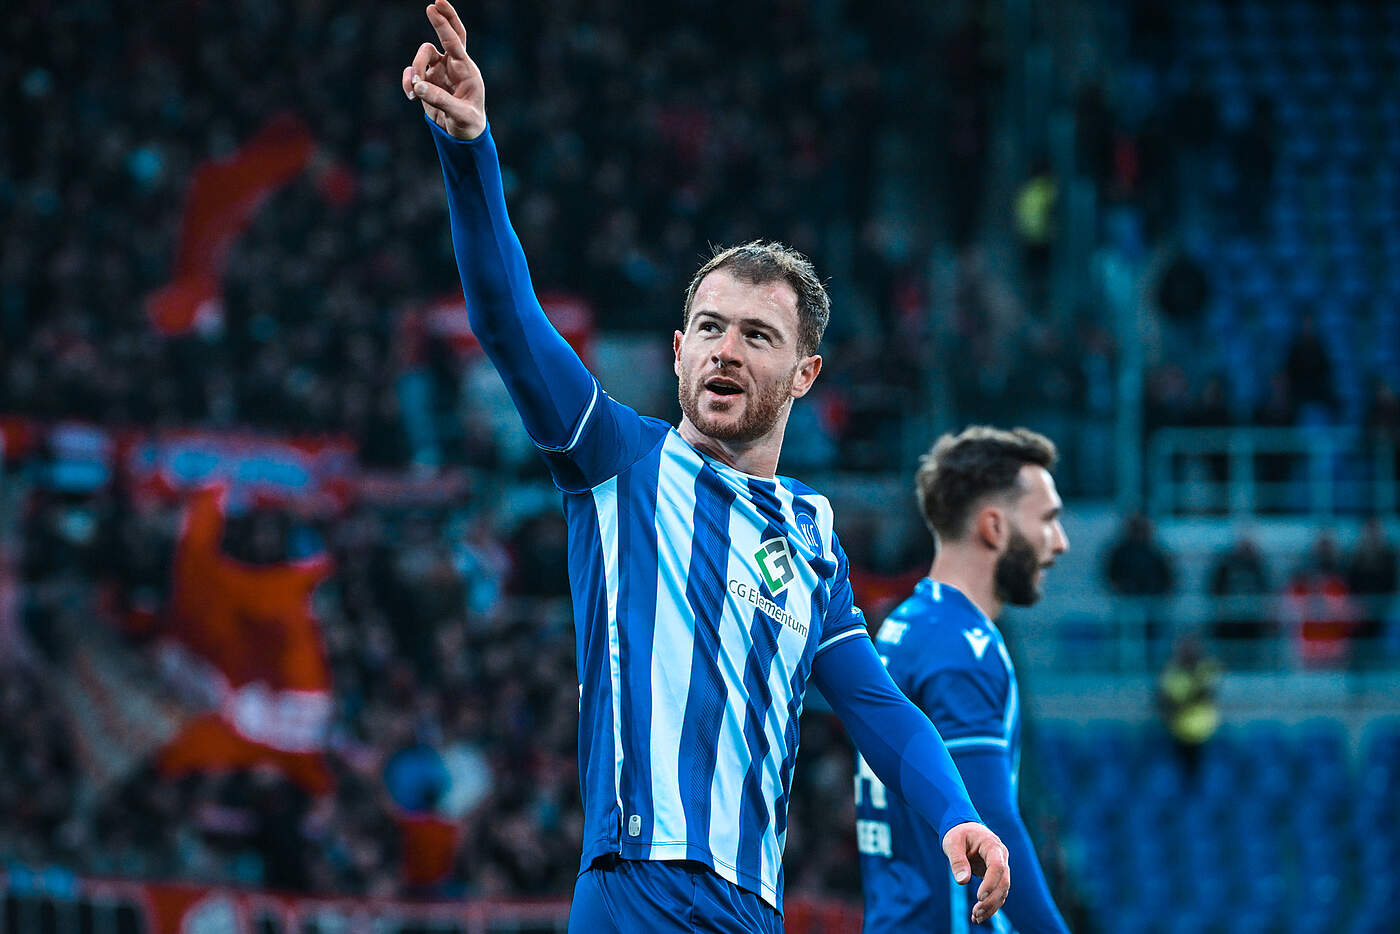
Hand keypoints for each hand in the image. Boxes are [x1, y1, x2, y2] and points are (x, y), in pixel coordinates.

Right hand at [401, 0, 485, 139]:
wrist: (462, 136)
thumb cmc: (469, 124)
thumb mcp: (459, 114)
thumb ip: (439, 100)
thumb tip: (417, 86)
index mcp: (466, 70)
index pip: (455, 41)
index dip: (445, 24)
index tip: (434, 7)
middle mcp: (453, 66)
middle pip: (446, 36)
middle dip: (441, 20)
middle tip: (432, 6)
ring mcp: (439, 72)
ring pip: (421, 57)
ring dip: (414, 69)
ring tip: (414, 91)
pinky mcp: (427, 81)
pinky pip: (412, 74)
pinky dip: (408, 82)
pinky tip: (411, 96)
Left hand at [942, 821, 1009, 925]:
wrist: (964, 829)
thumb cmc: (958, 834)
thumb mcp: (952, 843)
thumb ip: (957, 861)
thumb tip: (963, 882)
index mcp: (992, 845)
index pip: (997, 866)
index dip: (990, 883)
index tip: (979, 897)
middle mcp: (1001, 857)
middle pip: (1003, 882)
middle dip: (991, 899)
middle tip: (976, 912)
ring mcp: (1001, 867)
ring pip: (1003, 891)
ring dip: (991, 906)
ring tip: (976, 917)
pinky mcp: (996, 876)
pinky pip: (997, 893)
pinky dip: (990, 905)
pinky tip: (978, 916)